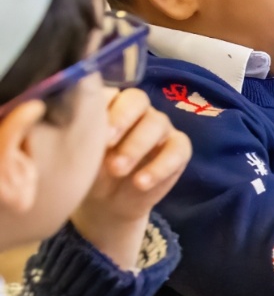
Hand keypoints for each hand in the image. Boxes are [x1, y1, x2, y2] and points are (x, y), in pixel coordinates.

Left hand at [71, 89, 191, 270]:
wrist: (106, 204)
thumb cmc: (89, 172)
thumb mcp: (79, 156)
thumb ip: (79, 136)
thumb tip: (71, 122)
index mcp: (110, 105)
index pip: (110, 90)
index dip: (102, 105)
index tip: (89, 128)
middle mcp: (138, 110)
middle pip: (137, 100)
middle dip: (122, 119)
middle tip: (106, 144)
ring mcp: (160, 127)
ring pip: (156, 124)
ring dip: (136, 146)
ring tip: (117, 170)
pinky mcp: (179, 149)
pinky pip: (177, 150)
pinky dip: (160, 167)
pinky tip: (141, 183)